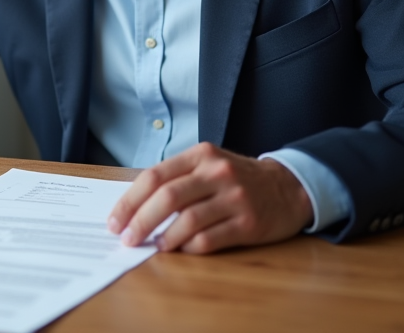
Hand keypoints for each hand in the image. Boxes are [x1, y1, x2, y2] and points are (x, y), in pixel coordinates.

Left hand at [107, 142, 312, 253]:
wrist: (288, 187)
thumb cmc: (238, 179)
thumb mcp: (208, 165)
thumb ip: (176, 179)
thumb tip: (134, 207)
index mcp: (201, 155)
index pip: (155, 176)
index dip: (130, 201)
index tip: (115, 221)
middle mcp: (217, 173)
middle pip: (167, 198)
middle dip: (140, 222)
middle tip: (127, 239)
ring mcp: (235, 198)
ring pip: (187, 221)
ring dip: (164, 238)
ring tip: (154, 246)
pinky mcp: (249, 223)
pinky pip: (210, 239)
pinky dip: (189, 248)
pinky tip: (181, 249)